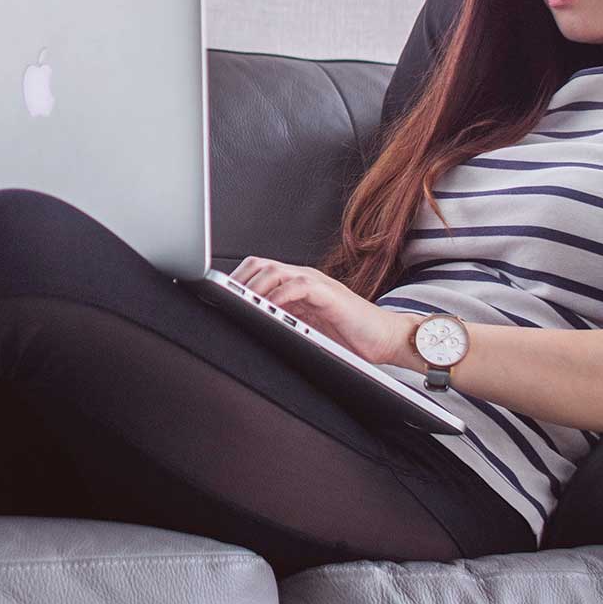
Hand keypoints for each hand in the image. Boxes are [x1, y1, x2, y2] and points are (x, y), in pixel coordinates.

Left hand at [230, 256, 417, 366]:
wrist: (386, 338)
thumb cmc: (350, 337)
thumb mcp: (307, 328)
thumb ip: (283, 321)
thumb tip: (251, 328)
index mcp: (295, 285)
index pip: (258, 271)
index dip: (236, 281)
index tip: (215, 296)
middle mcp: (303, 278)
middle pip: (260, 265)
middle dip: (238, 281)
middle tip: (222, 299)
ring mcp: (316, 283)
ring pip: (274, 270)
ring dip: (253, 286)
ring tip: (239, 303)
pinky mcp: (329, 294)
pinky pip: (297, 286)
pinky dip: (278, 296)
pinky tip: (268, 308)